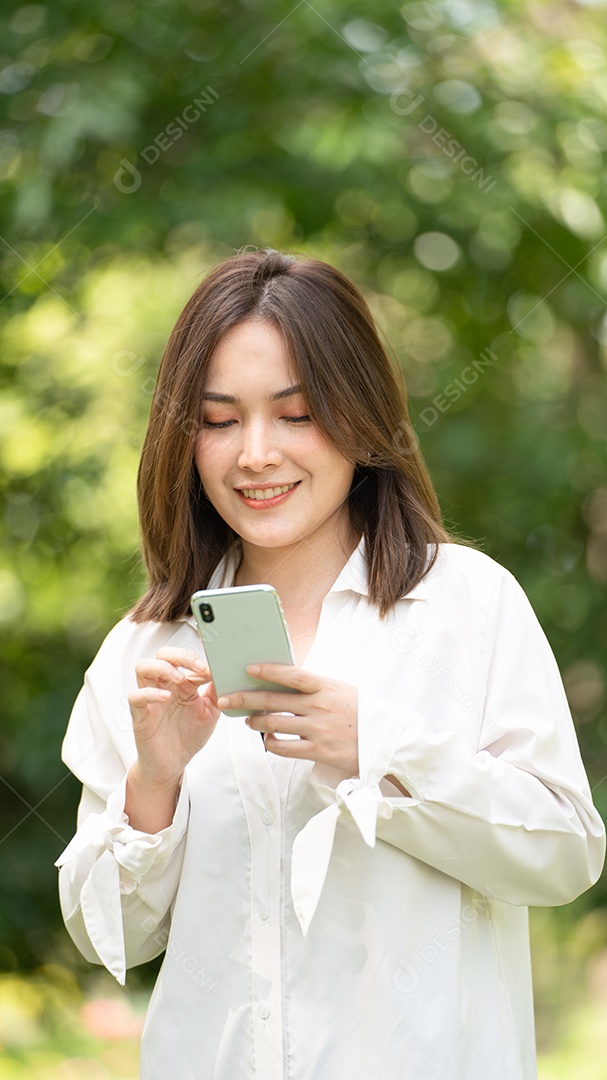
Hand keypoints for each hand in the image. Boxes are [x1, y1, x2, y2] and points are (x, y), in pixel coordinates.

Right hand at [128, 646, 220, 786]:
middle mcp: (164, 685)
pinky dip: (149, 693)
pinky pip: (135, 696)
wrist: (173, 764)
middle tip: (199, 668)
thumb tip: (225, 672)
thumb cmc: (189, 736)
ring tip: (181, 680)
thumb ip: (216, 692)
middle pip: (163, 655)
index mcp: (181, 683)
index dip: (200, 660)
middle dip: (181, 656)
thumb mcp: (210, 712)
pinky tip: (166, 697)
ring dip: (162, 668)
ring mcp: (150, 698)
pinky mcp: (139, 715)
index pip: (185, 659)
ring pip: (143, 667)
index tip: (214, 670)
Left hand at [217, 664, 358, 773]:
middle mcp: (319, 707)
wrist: (384, 741)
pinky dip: (270, 743)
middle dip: (245, 699)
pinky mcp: (317, 751)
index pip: (292, 675)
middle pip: (273, 701)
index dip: (268, 671)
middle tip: (226, 699)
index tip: (248, 669)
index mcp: (325, 687)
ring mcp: (317, 730)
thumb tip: (281, 681)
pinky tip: (267, 739)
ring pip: (273, 724)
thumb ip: (313, 687)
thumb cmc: (357, 712)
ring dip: (255, 722)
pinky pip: (283, 747)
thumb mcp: (339, 691)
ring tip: (248, 720)